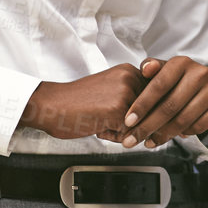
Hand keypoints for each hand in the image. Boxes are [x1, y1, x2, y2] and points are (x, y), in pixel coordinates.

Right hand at [21, 64, 145, 140]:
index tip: (110, 108)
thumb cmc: (78, 102)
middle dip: (129, 122)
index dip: (133, 113)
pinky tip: (97, 125)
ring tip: (100, 119)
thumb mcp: (111, 89)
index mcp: (130, 71)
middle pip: (149, 113)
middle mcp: (131, 77)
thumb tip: (157, 115)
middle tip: (103, 114)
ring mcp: (126, 92)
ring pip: (139, 125)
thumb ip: (133, 97)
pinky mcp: (119, 109)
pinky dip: (113, 137)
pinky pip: (128, 134)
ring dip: (121, 130)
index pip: (153, 100)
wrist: (50, 106)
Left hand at [120, 56, 207, 148]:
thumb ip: (150, 68)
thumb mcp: (162, 71)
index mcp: (182, 62)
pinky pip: (198, 126)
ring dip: (163, 135)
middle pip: (170, 106)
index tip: (128, 121)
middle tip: (132, 140)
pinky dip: (182, 134)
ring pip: (183, 119)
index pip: (159, 85)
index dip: (142, 105)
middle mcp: (201, 74)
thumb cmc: (176, 80)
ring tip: (148, 142)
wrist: (205, 87)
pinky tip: (171, 136)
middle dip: (148, 126)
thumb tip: (145, 69)